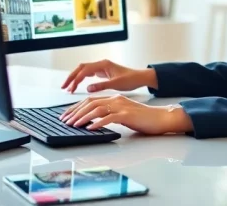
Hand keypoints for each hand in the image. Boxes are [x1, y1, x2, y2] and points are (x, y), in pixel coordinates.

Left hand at [59, 95, 192, 134]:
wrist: (160, 118)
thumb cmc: (143, 119)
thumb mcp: (123, 115)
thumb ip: (109, 115)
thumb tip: (93, 122)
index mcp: (114, 98)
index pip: (91, 100)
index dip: (76, 107)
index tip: (67, 115)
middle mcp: (116, 100)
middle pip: (91, 103)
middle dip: (75, 112)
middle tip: (65, 121)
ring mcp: (121, 106)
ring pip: (97, 109)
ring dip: (83, 117)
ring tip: (74, 125)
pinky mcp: (127, 115)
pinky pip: (109, 118)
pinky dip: (98, 123)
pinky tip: (90, 128)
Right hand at [62, 59, 156, 92]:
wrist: (140, 77)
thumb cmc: (131, 79)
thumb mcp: (116, 84)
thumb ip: (101, 86)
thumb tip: (88, 89)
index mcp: (103, 64)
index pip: (85, 70)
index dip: (76, 79)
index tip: (70, 88)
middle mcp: (101, 64)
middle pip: (81, 68)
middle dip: (71, 77)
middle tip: (64, 87)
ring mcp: (101, 67)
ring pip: (84, 70)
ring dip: (75, 78)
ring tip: (69, 88)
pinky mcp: (103, 72)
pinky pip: (88, 73)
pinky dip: (82, 79)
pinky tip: (78, 86)